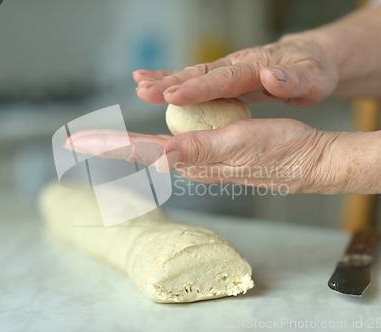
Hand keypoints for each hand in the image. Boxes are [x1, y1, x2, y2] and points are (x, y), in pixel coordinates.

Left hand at [68, 119, 340, 193]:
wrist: (306, 160)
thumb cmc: (278, 150)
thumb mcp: (236, 144)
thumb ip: (195, 152)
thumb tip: (159, 157)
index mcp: (191, 160)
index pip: (140, 150)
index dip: (107, 144)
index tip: (75, 142)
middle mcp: (191, 164)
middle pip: (139, 153)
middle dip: (106, 146)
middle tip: (74, 142)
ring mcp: (201, 162)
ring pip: (153, 152)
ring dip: (124, 146)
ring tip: (98, 141)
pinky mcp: (213, 155)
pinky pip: (173, 148)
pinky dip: (151, 143)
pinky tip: (148, 143)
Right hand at [133, 34, 338, 106]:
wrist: (311, 59)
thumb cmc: (314, 71)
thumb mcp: (314, 79)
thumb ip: (293, 79)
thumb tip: (272, 75)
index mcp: (257, 67)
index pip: (224, 80)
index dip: (198, 89)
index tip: (173, 96)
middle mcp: (238, 65)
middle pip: (200, 74)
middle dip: (170, 82)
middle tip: (143, 90)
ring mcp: (228, 70)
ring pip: (192, 74)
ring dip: (164, 79)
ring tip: (138, 85)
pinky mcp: (224, 77)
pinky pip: (196, 79)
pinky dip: (173, 80)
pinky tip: (153, 83)